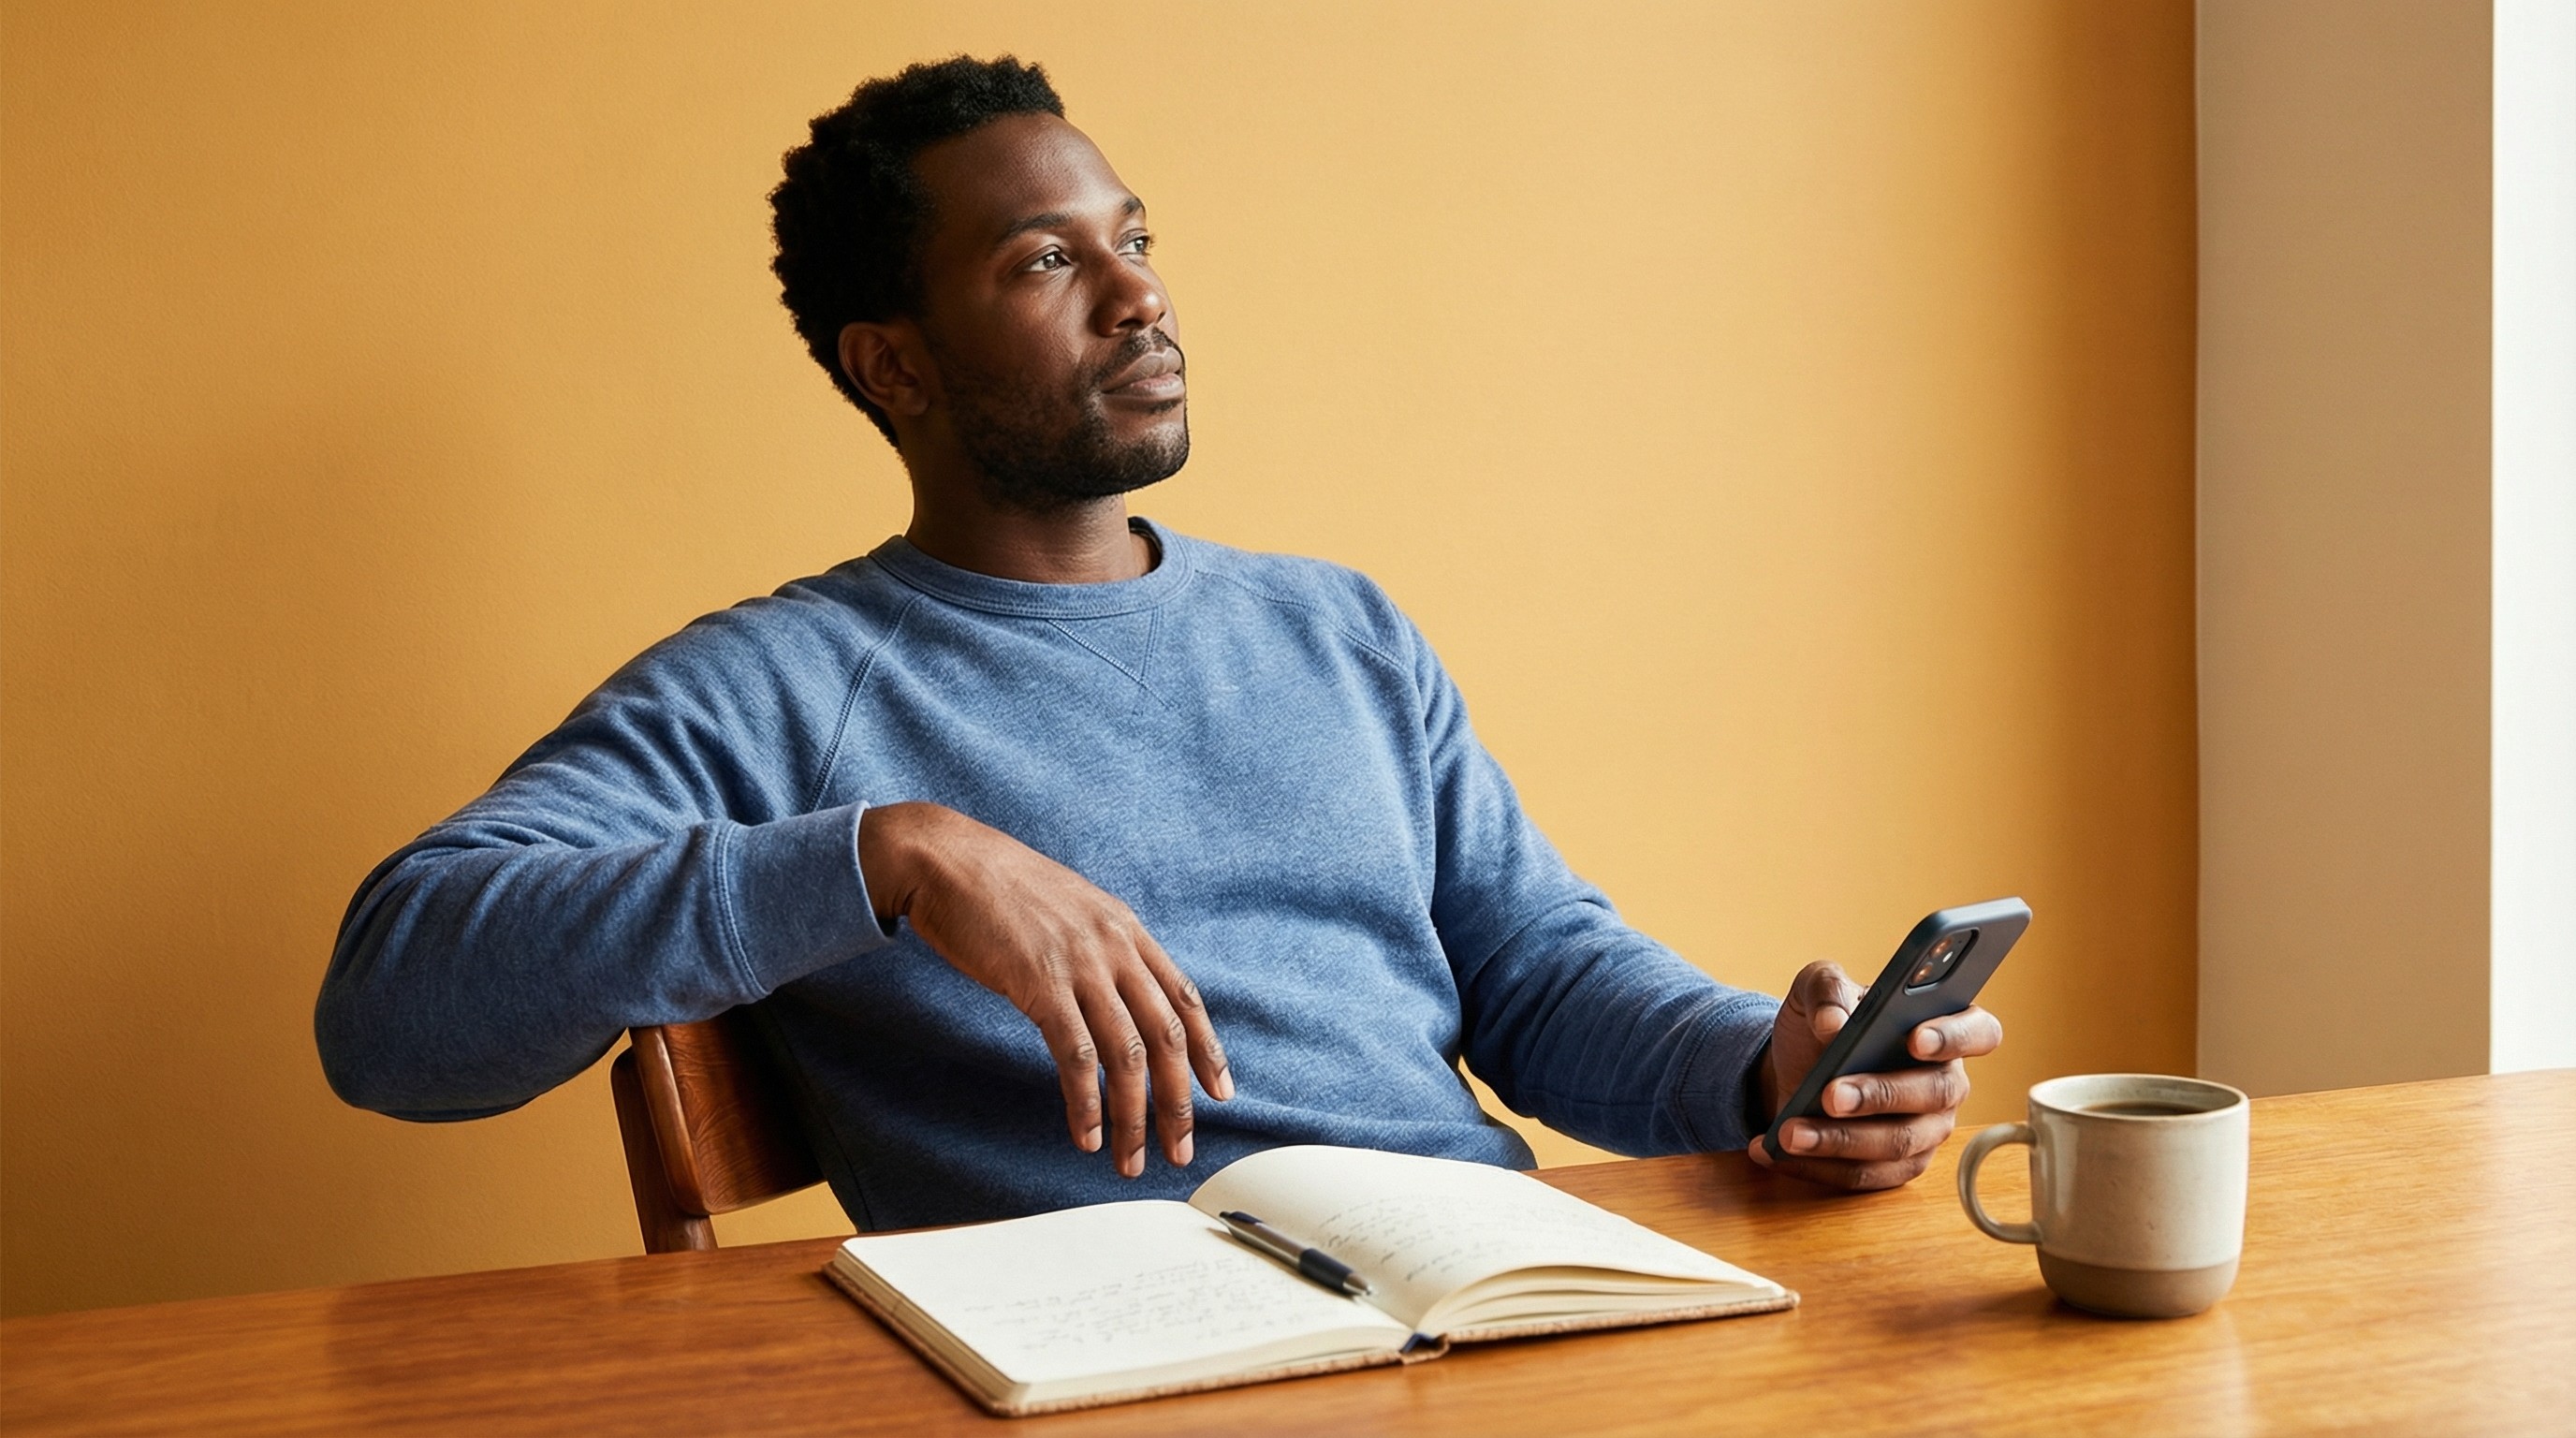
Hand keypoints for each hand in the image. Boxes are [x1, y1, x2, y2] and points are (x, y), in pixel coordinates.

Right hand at [856, 802, 1231, 1176]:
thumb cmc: (999, 888)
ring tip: (1130, 1158)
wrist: (946, 860)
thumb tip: (1113, 992)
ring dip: (1133, 1117)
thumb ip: (1099, 947)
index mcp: (1126, 929)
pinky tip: (1086, 1133)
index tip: (1220, 1092)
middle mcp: (1115, 947)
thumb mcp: (1070, 909)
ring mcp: (1080, 965)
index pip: (1184, 998)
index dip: (1208, 1050)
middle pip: (1167, 1037)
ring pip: (1127, 1056)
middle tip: (1181, 1149)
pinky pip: (1077, 1056)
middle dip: (1178, 1102)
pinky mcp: (1040, 984)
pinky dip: (1086, 1102)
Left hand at [1747, 959, 2001, 1190]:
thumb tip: (1833, 1024)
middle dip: (1879, 1095)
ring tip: (1789, 1132)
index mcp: (1942, 1028)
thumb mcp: (1815, 989)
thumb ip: (1826, 989)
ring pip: (1896, 1143)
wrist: (1795, 1068)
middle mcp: (1946, 1082)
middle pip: (1932, 1093)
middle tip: (1830, 1094)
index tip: (1916, 1038)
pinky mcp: (1896, 1167)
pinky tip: (1776, 1151)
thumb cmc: (1822, 1023)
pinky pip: (1865, 1175)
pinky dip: (1817, 1166)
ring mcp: (1926, 1130)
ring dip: (1839, 1140)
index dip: (1955, 1036)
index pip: (1979, 1031)